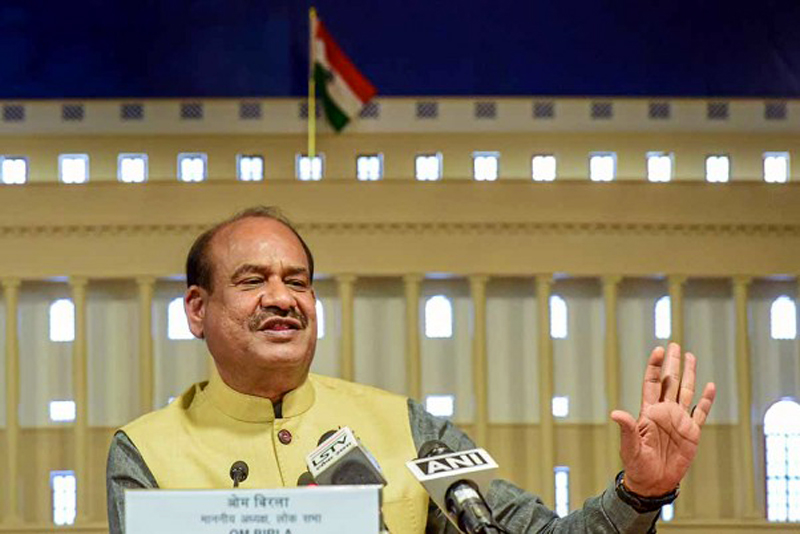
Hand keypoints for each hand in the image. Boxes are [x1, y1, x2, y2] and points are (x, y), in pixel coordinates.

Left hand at [610, 343, 715, 496]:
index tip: (659, 350)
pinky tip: (710, 386)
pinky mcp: (691, 433)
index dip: (656, 367)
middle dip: (672, 364)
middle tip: (674, 345)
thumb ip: (627, 428)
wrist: (653, 482)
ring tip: (691, 356)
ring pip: (686, 392)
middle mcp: (664, 412)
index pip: (653, 383)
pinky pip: (701, 413)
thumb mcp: (630, 446)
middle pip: (670, 382)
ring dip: (689, 375)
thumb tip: (615, 413)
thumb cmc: (637, 464)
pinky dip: (706, 400)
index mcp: (648, 412)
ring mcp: (679, 421)